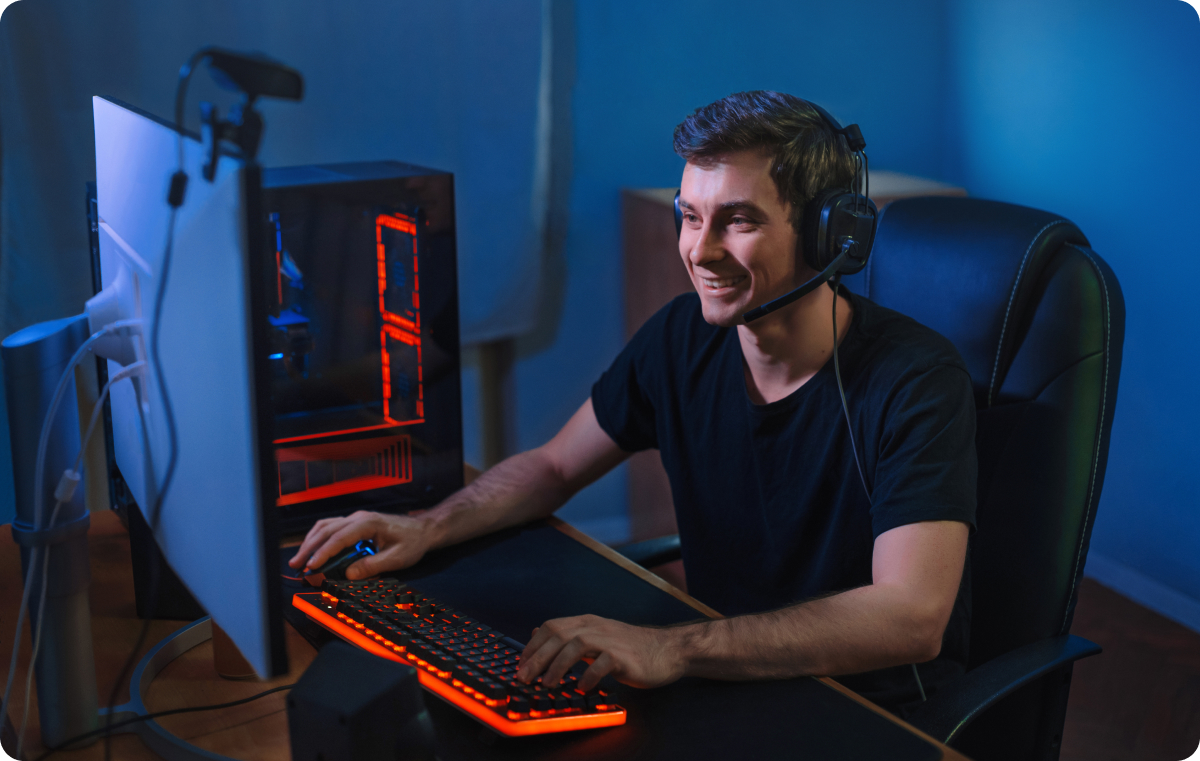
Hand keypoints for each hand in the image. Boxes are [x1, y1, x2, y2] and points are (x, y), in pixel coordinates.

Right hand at [287, 510, 436, 579]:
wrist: (423, 530)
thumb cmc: (412, 541)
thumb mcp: (397, 557)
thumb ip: (373, 565)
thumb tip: (350, 574)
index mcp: (369, 523)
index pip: (340, 537)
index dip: (324, 552)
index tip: (312, 565)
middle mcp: (359, 518)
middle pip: (327, 529)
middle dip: (309, 547)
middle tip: (296, 564)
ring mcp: (356, 519)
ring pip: (326, 526)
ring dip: (310, 542)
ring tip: (299, 559)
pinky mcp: (355, 524)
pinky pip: (332, 527)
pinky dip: (319, 538)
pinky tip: (313, 549)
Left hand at [516, 614, 687, 691]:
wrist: (666, 650)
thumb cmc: (629, 647)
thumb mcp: (597, 636)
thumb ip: (569, 635)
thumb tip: (538, 634)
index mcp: (587, 622)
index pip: (552, 627)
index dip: (533, 646)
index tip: (521, 665)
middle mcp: (596, 627)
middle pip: (559, 635)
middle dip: (538, 657)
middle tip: (524, 678)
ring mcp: (610, 640)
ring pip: (576, 645)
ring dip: (558, 666)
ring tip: (548, 685)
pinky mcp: (624, 656)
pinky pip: (602, 664)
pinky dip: (589, 675)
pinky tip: (582, 687)